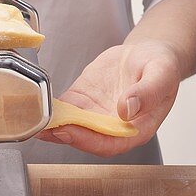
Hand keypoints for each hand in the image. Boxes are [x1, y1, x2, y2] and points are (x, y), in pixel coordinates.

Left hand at [41, 38, 182, 156]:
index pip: (110, 143)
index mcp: (136, 128)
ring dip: (52, 126)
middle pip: (87, 138)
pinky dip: (52, 108)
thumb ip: (148, 91)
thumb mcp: (162, 73)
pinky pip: (67, 108)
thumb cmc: (161, 66)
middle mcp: (113, 126)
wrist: (149, 52)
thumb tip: (125, 108)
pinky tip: (37, 106)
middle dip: (64, 135)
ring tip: (33, 121)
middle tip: (45, 128)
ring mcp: (96, 114)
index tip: (70, 131)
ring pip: (72, 125)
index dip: (88, 140)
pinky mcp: (84, 99)